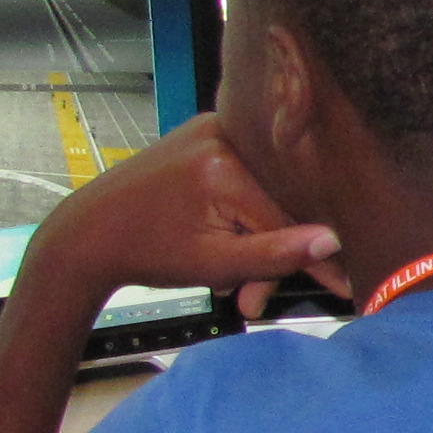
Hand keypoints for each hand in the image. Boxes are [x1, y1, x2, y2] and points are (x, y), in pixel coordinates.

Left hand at [31, 116, 341, 319]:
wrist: (87, 234)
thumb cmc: (144, 252)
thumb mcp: (212, 265)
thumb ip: (274, 255)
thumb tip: (333, 241)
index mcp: (224, 164)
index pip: (286, 217)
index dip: (312, 258)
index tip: (345, 285)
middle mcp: (224, 134)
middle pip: (276, 202)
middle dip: (268, 256)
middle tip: (250, 303)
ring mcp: (213, 129)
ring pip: (263, 192)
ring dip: (254, 237)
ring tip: (230, 280)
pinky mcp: (205, 134)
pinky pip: (246, 177)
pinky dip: (242, 213)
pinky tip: (225, 241)